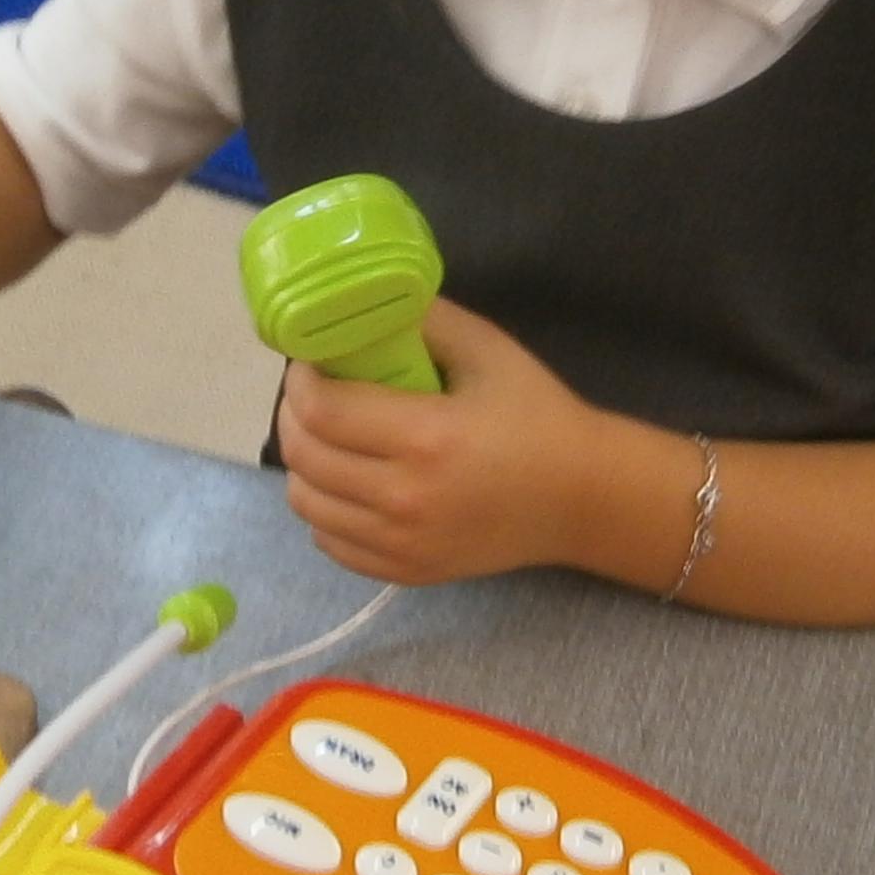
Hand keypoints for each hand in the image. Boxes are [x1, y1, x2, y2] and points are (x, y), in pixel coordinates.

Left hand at [274, 300, 671, 589]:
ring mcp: (402, 543)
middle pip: (303, 457)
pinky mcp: (405, 572)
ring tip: (325, 438)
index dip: (300, 381)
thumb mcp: (487, 351)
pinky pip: (329, 541)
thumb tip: (362, 302)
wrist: (582, 499)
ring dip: (303, 464)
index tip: (308, 363)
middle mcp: (405, 498)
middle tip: (310, 394)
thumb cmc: (537, 416)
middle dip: (293, 416)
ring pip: (307, 503)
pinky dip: (324, 508)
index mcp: (426, 437)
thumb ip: (423, 320)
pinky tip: (344, 482)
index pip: (322, 410)